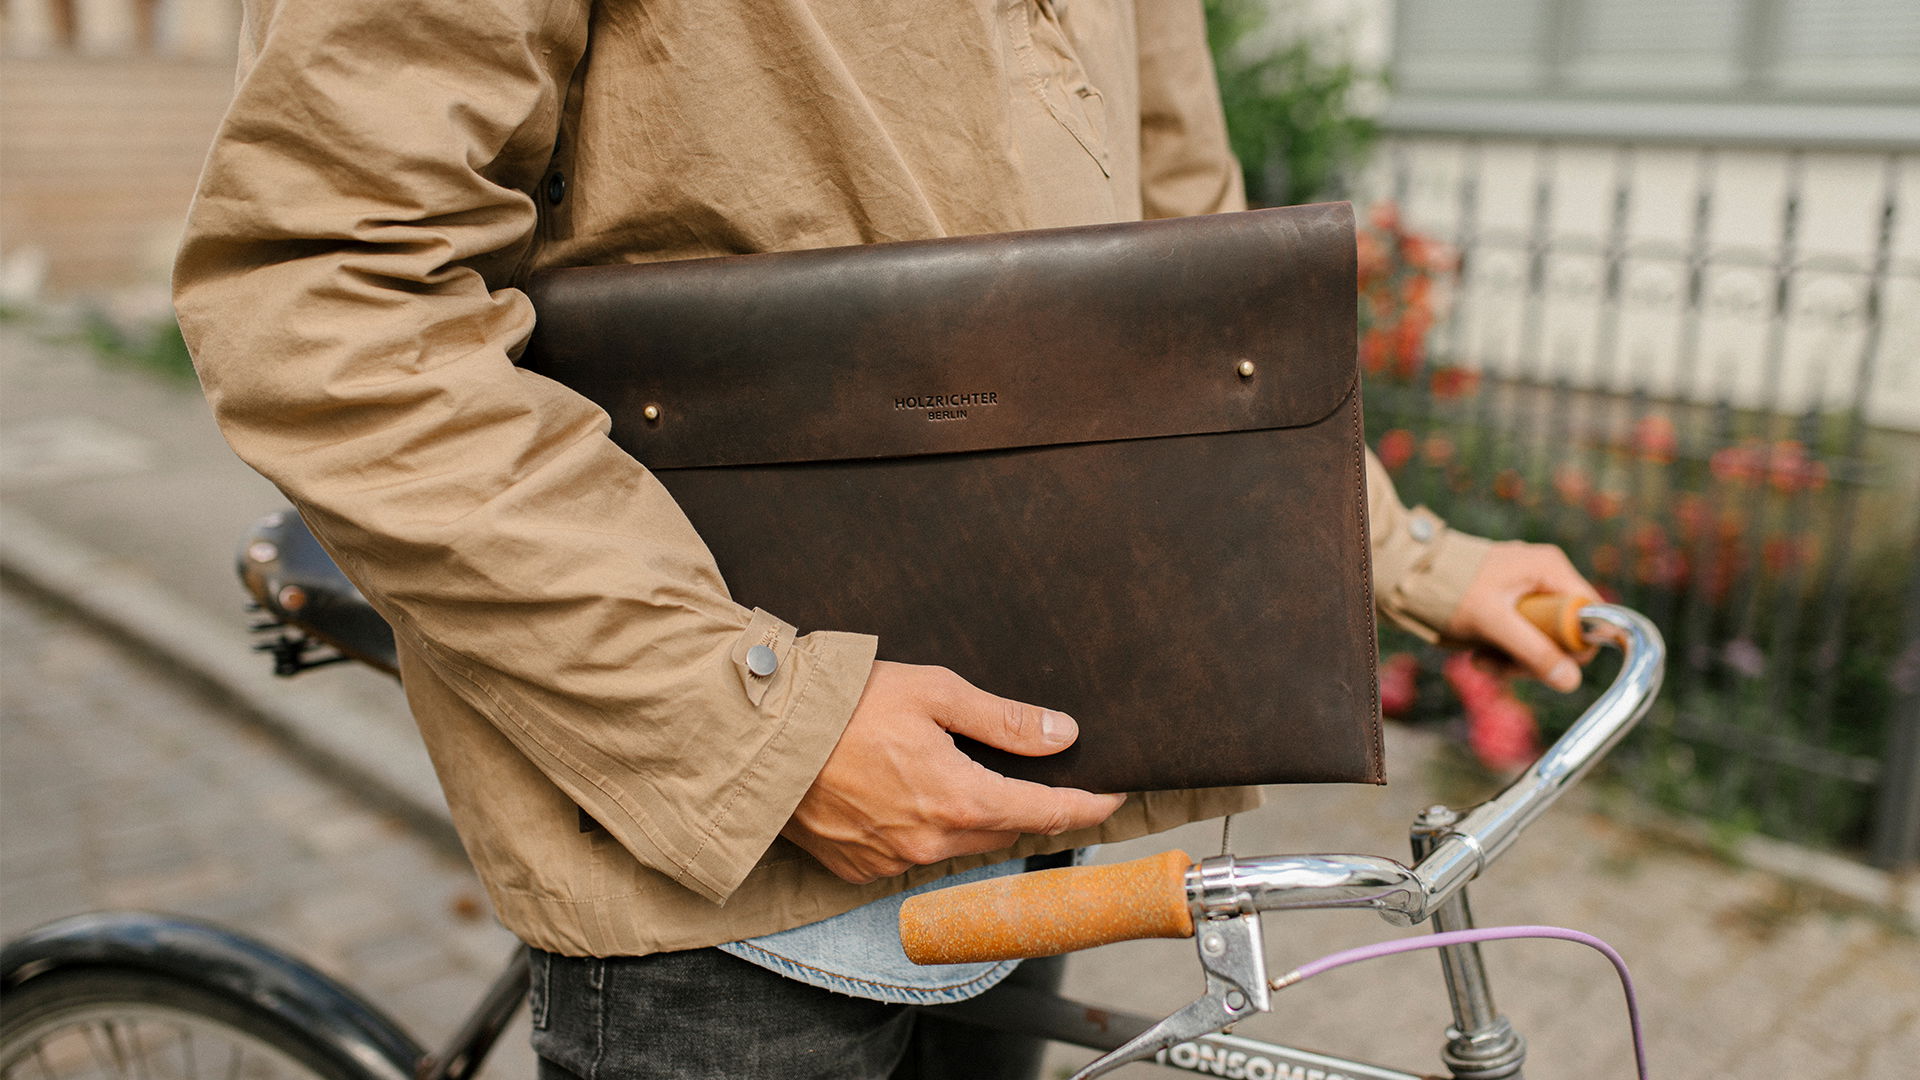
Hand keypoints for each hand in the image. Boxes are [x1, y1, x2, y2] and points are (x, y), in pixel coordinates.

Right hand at [782, 661, 1126, 883]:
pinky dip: (921, 829)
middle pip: (1004, 829)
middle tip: (1023, 769)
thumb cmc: (845, 704)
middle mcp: (931, 842)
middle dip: (1022, 803)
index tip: (1113, 797)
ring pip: (958, 844)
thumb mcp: (936, 692)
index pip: (1047, 814)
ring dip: (969, 815)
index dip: (1087, 806)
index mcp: (959, 799)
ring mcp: (891, 862)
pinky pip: (911, 855)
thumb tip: (1063, 735)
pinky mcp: (857, 869)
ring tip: (949, 771)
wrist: (761, 734)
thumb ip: (1005, 720)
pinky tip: (901, 792)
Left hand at [1444, 542, 1598, 692]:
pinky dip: (1503, 650)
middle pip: (1566, 632)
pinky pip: (1522, 636)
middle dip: (1534, 657)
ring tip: (1481, 660)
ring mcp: (1528, 589)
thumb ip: (1533, 650)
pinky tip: (1479, 653)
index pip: (1591, 613)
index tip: (1548, 665)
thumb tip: (1571, 680)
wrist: (1407, 578)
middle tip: (1503, 667)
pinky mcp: (1512, 603)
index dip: (1576, 645)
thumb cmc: (1449, 590)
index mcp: (1550, 568)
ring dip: (1514, 659)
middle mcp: (1545, 576)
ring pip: (1542, 639)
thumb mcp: (1493, 623)